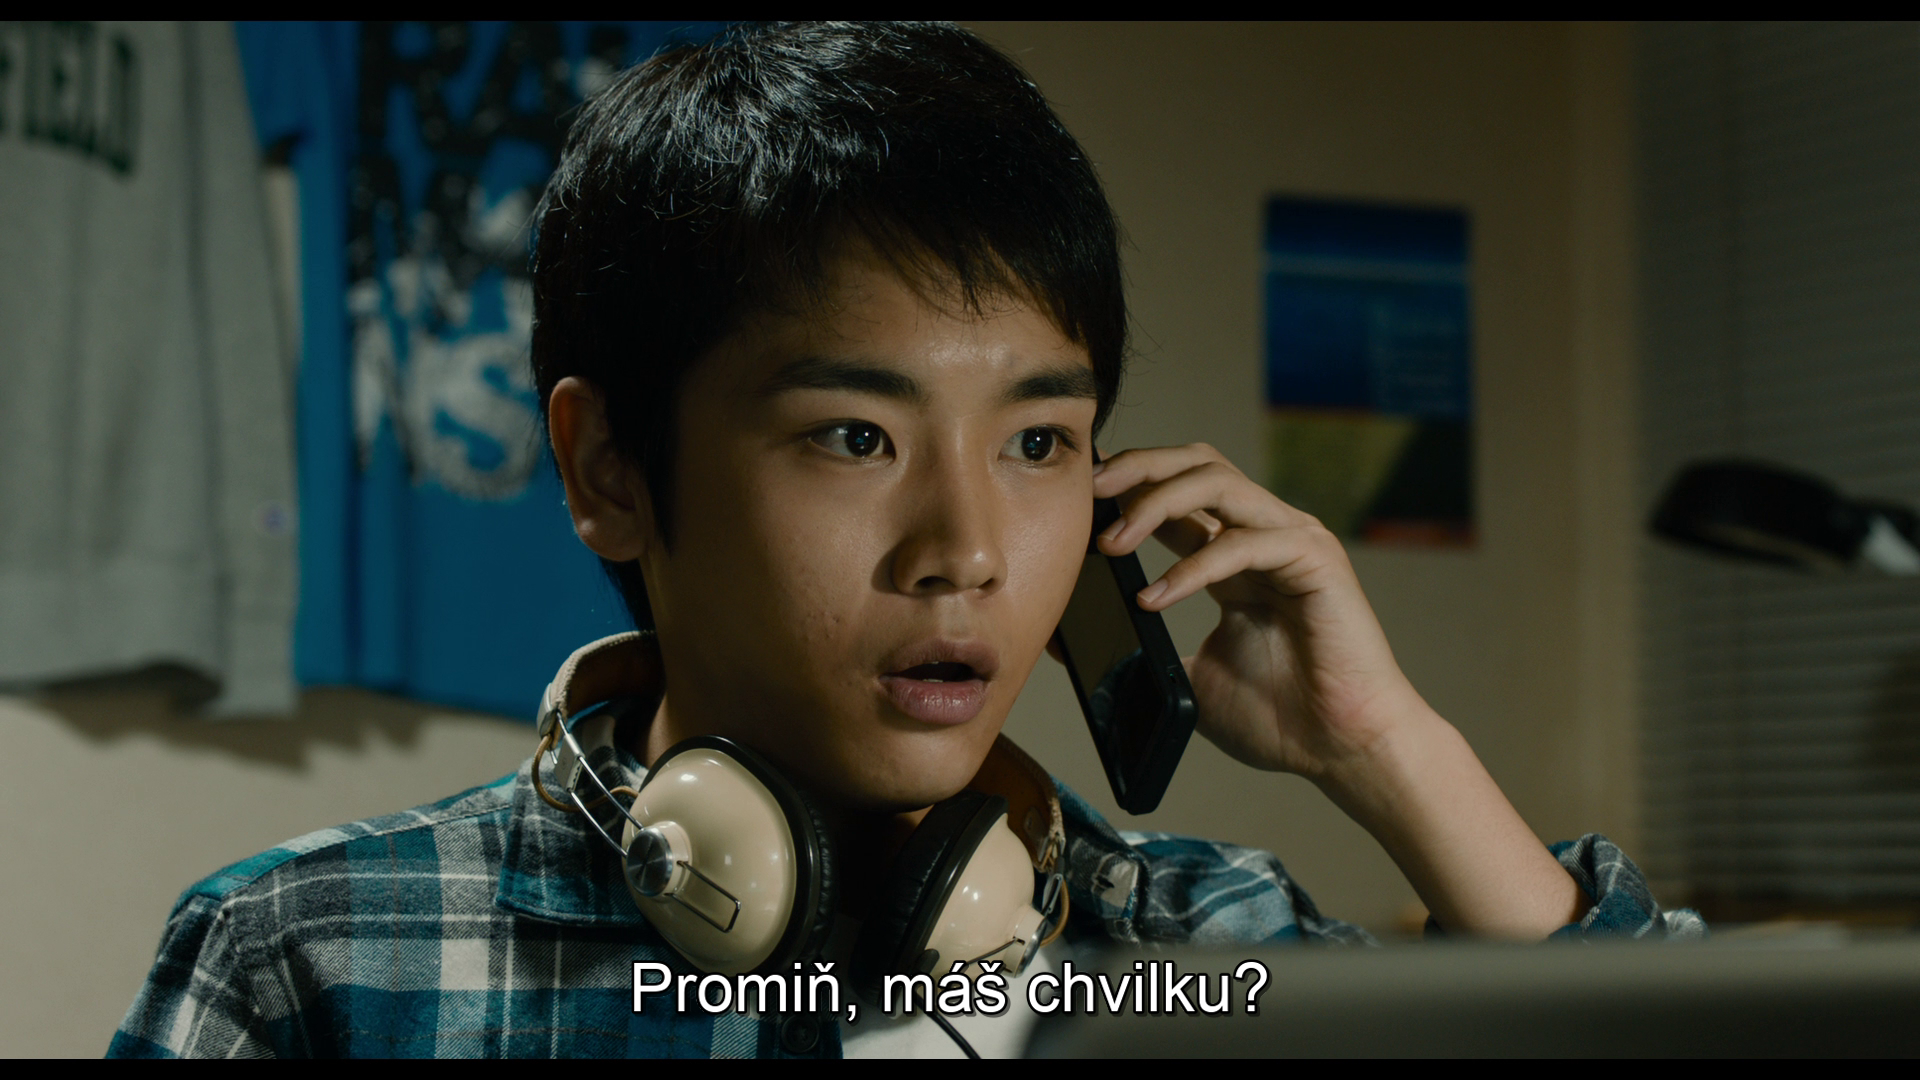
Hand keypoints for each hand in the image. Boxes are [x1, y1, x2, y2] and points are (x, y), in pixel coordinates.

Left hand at [1090, 442, 1429, 778]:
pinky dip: (1194, 566)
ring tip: (1114, 542)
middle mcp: (1264, 535)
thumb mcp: (1186, 678)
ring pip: (1218, 483)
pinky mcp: (1317, 559)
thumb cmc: (1279, 719)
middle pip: (1196, 465)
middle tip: (1088, 491)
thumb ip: (1142, 651)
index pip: (1176, 495)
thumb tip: (1066, 647)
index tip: (1074, 500)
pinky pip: (1244, 542)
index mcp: (1234, 556)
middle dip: (1138, 467)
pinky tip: (1157, 598)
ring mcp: (1293, 540)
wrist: (1343, 751)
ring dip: (1156, 504)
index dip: (1126, 487)